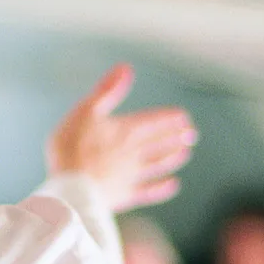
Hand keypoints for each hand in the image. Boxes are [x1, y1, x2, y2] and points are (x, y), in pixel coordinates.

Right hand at [45, 64, 196, 212]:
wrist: (71, 187)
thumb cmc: (72, 147)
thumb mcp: (85, 111)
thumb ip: (107, 91)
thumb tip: (126, 68)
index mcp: (125, 130)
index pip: (153, 122)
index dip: (169, 119)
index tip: (184, 117)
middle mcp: (133, 152)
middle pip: (159, 143)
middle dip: (176, 137)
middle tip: (192, 134)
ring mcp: (131, 175)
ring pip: (158, 165)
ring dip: (172, 158)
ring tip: (185, 153)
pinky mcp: (125, 195)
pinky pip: (150, 191)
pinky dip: (163, 188)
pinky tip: (173, 185)